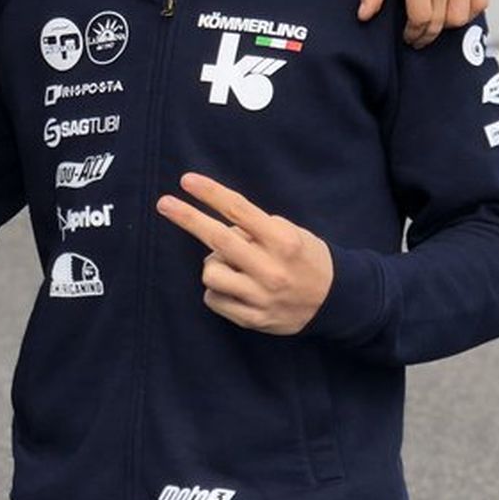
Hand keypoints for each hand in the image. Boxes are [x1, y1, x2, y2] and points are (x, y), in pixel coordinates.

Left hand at [156, 172, 332, 334]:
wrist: (335, 301)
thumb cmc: (306, 259)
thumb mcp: (292, 233)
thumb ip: (257, 229)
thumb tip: (219, 226)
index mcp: (282, 240)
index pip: (239, 210)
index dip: (210, 193)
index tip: (186, 181)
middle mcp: (271, 268)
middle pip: (217, 239)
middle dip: (187, 218)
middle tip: (164, 203)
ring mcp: (260, 296)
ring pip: (210, 272)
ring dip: (214, 265)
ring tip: (233, 267)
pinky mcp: (252, 318)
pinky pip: (212, 299)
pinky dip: (217, 290)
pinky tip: (236, 289)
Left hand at [359, 0, 486, 46]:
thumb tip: (364, 16)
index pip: (422, 19)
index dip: (414, 33)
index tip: (407, 36)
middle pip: (443, 20)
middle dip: (428, 34)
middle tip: (417, 36)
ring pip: (464, 13)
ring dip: (449, 24)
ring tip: (435, 22)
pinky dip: (470, 10)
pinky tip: (454, 9)